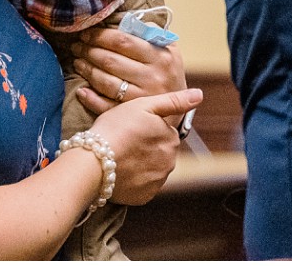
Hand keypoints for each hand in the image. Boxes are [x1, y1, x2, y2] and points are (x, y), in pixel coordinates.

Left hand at [72, 20, 186, 115]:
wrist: (178, 107)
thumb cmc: (169, 72)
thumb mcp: (169, 49)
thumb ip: (151, 34)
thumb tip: (126, 19)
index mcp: (160, 56)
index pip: (124, 41)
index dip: (102, 36)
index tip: (87, 32)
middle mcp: (151, 76)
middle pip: (112, 61)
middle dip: (90, 51)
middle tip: (77, 45)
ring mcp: (140, 98)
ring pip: (106, 82)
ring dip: (87, 71)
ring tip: (77, 62)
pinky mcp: (131, 115)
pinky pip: (106, 106)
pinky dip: (91, 99)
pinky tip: (81, 90)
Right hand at [90, 88, 201, 204]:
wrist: (92, 163)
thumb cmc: (116, 128)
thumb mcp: (145, 105)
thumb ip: (175, 101)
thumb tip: (200, 95)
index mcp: (171, 138)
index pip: (164, 132)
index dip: (147, 129)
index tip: (131, 129)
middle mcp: (169, 162)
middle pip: (160, 152)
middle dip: (146, 149)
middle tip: (125, 144)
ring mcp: (157, 182)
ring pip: (152, 169)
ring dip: (142, 165)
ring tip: (122, 159)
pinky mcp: (143, 198)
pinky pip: (143, 187)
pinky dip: (135, 182)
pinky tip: (122, 173)